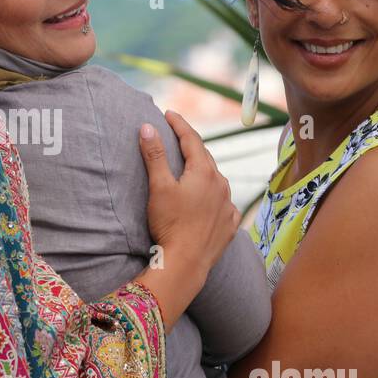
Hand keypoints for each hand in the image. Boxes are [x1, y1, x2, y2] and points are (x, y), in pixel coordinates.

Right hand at [134, 111, 239, 327]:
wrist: (186, 263)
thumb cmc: (170, 224)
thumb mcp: (158, 187)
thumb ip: (154, 155)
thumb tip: (148, 127)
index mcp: (204, 172)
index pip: (191, 139)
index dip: (179, 124)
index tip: (169, 114)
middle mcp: (221, 185)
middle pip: (205, 157)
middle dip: (191, 145)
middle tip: (179, 137)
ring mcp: (228, 205)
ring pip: (216, 180)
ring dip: (204, 171)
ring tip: (193, 168)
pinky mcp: (230, 225)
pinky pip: (224, 203)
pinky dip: (215, 196)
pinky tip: (211, 201)